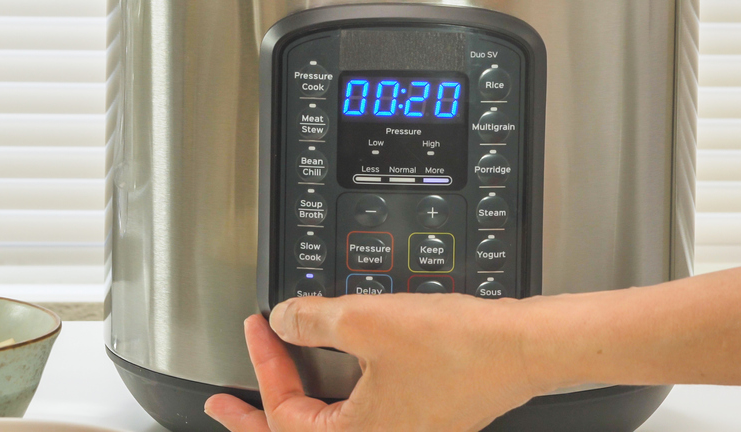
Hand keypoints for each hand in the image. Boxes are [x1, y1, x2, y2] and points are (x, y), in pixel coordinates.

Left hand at [203, 295, 547, 431]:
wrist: (518, 349)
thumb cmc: (456, 348)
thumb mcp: (366, 321)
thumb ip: (311, 321)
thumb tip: (284, 320)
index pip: (285, 414)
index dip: (263, 365)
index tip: (255, 329)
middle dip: (255, 420)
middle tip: (222, 407)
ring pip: (330, 431)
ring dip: (294, 413)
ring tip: (267, 397)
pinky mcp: (421, 423)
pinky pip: (360, 423)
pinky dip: (334, 407)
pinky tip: (330, 384)